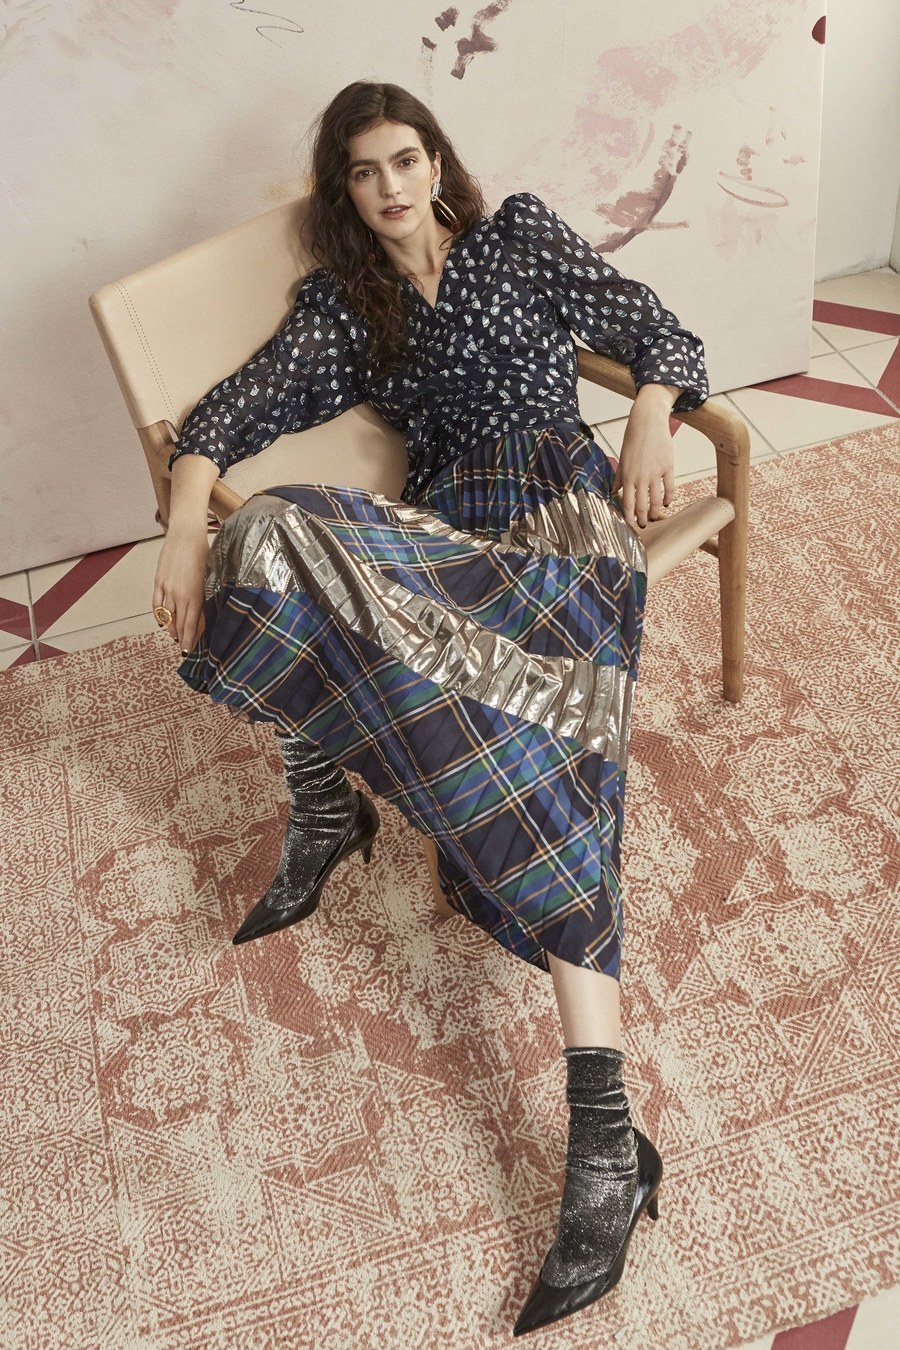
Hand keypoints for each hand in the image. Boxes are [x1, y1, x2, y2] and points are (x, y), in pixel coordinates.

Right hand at [152, 523, 209, 653]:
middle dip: (181, 637)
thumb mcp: (209, 576)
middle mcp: (180, 594)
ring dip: (170, 628)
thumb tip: (206, 612)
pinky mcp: (158, 581)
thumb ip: (206, 595)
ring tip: (174, 636)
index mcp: (196, 595)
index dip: (190, 639)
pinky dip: (158, 615)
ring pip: (166, 616)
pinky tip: (162, 622)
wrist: (186, 535)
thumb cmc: (203, 553)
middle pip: (178, 623)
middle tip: (183, 648)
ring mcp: (167, 588)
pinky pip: (156, 603)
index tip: (188, 651)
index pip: (191, 624)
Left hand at [611, 396, 675, 528]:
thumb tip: (611, 492)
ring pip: (657, 500)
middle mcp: (641, 477)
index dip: (629, 518)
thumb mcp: (622, 458)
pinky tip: (667, 504)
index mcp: (627, 476)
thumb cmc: (633, 438)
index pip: (627, 503)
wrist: (648, 421)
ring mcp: (656, 473)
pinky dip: (669, 498)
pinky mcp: (668, 467)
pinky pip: (670, 488)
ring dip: (656, 512)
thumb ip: (618, 477)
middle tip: (644, 525)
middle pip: (642, 505)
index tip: (631, 526)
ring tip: (655, 517)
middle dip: (643, 519)